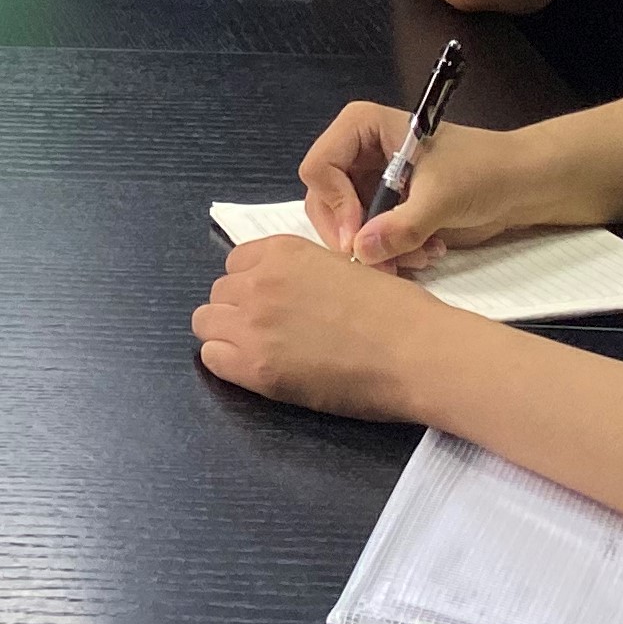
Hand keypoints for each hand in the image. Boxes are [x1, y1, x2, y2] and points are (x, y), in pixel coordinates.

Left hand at [191, 235, 459, 418]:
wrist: (416, 351)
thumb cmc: (397, 311)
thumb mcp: (343, 268)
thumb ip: (305, 276)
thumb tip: (293, 295)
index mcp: (283, 251)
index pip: (237, 264)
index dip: (254, 285)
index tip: (276, 304)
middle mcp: (259, 280)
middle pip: (220, 293)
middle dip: (240, 311)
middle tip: (274, 334)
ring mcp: (253, 322)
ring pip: (207, 322)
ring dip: (230, 335)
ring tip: (265, 353)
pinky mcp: (256, 365)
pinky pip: (212, 357)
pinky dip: (230, 364)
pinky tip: (262, 371)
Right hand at [297, 103, 538, 262]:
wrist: (522, 186)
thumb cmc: (483, 171)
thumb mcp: (441, 195)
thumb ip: (400, 226)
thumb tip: (360, 253)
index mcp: (361, 128)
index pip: (319, 167)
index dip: (335, 205)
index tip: (358, 238)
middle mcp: (358, 153)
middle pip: (325, 200)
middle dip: (355, 235)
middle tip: (383, 264)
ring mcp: (370, 182)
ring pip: (346, 226)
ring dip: (379, 249)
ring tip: (420, 255)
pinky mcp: (386, 209)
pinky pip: (369, 238)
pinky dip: (393, 253)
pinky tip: (427, 252)